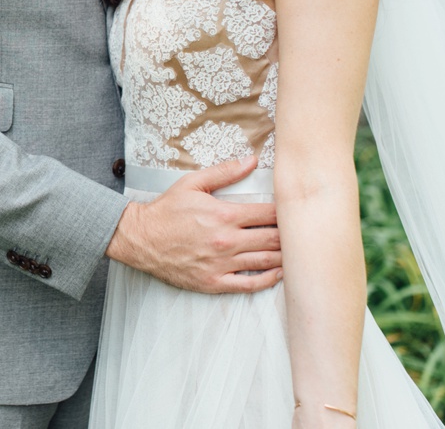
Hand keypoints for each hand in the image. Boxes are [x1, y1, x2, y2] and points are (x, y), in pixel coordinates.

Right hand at [105, 155, 281, 292]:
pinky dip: (268, 280)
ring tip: (297, 252)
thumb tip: (252, 160)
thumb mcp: (192, 183)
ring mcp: (221, 264)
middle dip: (291, 235)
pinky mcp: (214, 281)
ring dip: (285, 257)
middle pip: (273, 239)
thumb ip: (225, 172)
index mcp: (224, 215)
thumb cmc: (167, 210)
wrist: (140, 238)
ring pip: (265, 262)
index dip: (287, 212)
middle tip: (303, 232)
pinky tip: (278, 273)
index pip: (269, 214)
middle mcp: (226, 241)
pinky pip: (249, 285)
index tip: (295, 210)